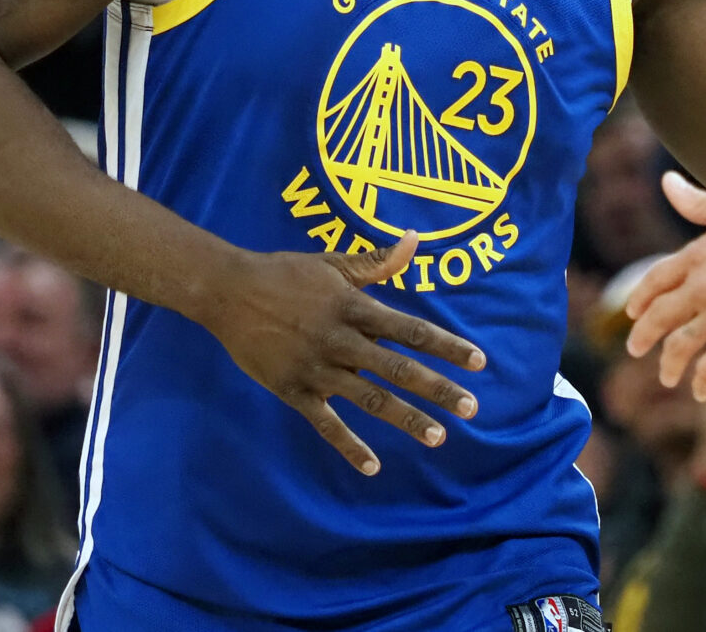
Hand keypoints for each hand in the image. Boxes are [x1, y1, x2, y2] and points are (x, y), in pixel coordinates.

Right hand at [199, 236, 486, 474]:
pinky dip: (348, 445)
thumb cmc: (284, 273)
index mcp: (354, 307)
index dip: (446, 345)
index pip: (410, 330)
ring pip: (369, 398)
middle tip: (471, 408)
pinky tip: (373, 466)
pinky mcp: (293, 390)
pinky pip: (325, 423)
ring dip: (405, 418)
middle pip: (398, 367)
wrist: (227, 292)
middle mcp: (341, 340)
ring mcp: (317, 369)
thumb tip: (414, 240)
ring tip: (438, 436)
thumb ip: (377, 261)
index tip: (478, 361)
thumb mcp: (333, 263)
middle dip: (437, 388)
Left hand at [625, 174, 705, 400]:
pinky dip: (703, 382)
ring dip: (669, 365)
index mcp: (698, 254)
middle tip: (635, 348)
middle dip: (643, 335)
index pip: (656, 279)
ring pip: (678, 347)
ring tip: (667, 377)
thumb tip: (667, 181)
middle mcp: (701, 288)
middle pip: (659, 317)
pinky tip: (703, 391)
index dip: (641, 297)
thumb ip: (700, 203)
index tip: (633, 311)